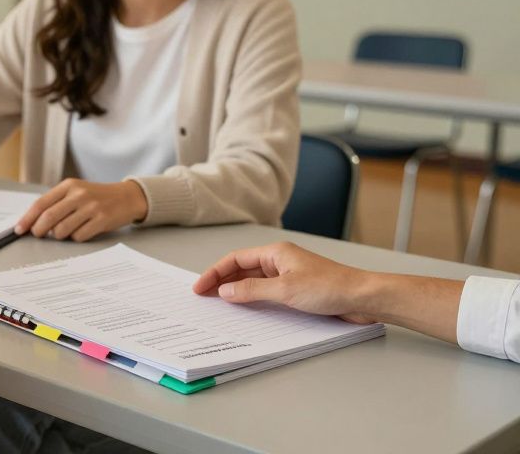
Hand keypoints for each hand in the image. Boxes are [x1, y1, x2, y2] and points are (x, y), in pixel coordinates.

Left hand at [14, 179, 147, 241]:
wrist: (126, 197)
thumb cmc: (96, 197)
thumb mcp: (76, 191)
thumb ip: (56, 202)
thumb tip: (33, 221)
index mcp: (68, 186)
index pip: (41, 203)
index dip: (27, 218)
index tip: (19, 229)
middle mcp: (78, 194)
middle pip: (48, 218)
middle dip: (38, 230)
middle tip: (37, 235)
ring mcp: (91, 207)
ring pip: (62, 230)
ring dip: (59, 236)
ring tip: (65, 231)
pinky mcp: (102, 220)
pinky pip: (79, 236)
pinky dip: (76, 238)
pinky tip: (82, 231)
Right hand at [191, 242, 377, 322]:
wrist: (362, 298)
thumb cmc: (330, 287)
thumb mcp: (285, 290)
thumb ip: (252, 291)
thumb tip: (225, 291)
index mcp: (275, 253)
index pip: (235, 259)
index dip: (215, 272)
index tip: (200, 287)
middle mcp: (279, 261)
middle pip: (242, 270)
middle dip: (222, 281)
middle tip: (203, 296)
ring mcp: (288, 275)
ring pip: (254, 282)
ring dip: (236, 291)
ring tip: (219, 304)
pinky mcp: (297, 290)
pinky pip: (267, 293)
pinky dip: (253, 300)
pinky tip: (246, 310)